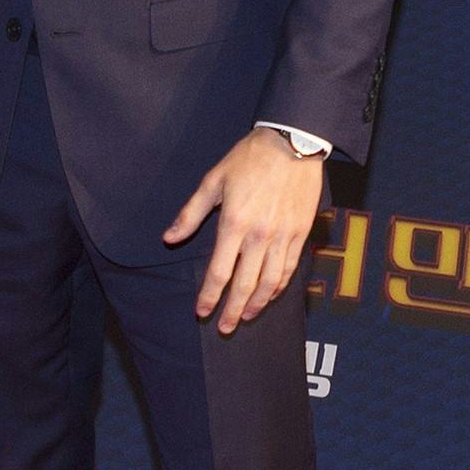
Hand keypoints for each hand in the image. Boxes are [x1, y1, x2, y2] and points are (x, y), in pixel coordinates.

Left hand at [164, 129, 325, 334]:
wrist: (292, 142)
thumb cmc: (249, 158)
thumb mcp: (213, 181)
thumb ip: (190, 214)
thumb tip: (169, 238)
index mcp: (234, 223)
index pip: (219, 271)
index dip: (208, 296)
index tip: (201, 312)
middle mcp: (260, 235)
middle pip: (245, 284)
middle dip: (233, 310)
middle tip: (224, 328)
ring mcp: (283, 236)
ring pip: (270, 282)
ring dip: (257, 304)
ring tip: (247, 318)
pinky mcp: (301, 233)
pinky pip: (290, 268)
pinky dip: (280, 286)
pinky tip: (271, 295)